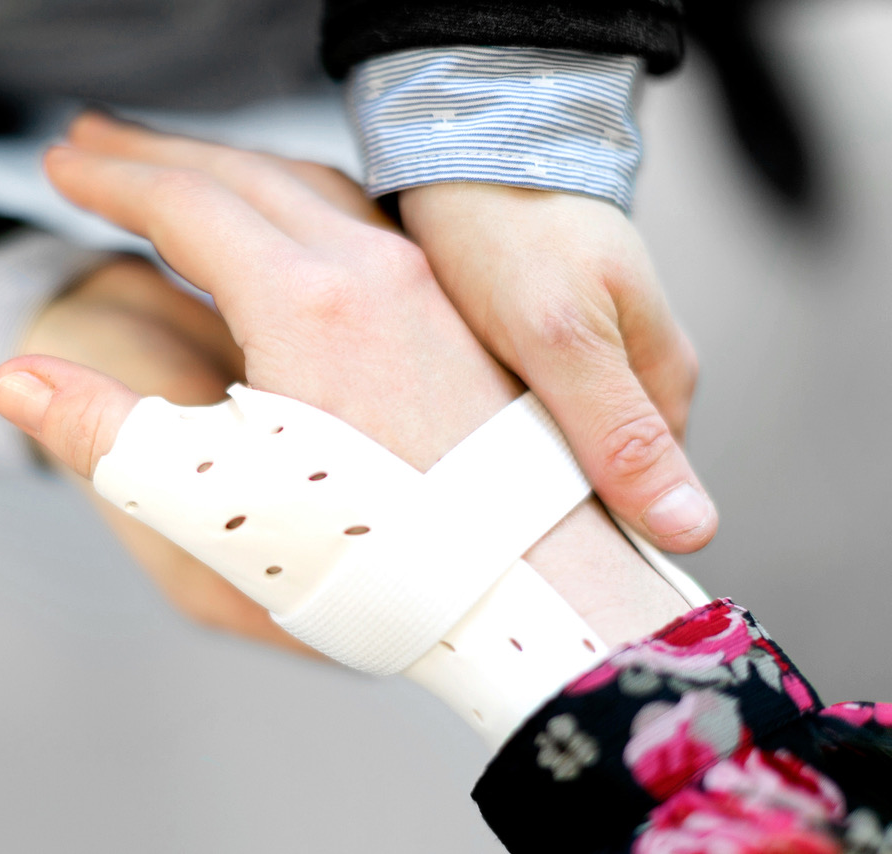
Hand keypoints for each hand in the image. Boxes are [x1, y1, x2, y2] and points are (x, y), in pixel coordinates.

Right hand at [0, 115, 689, 647]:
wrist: (531, 592)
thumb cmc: (378, 565)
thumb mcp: (218, 509)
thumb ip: (107, 434)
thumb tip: (12, 377)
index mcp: (306, 303)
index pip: (187, 205)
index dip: (112, 179)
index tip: (60, 161)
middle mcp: (373, 271)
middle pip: (245, 175)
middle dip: (159, 154)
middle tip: (94, 141)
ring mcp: (426, 285)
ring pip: (311, 185)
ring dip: (233, 165)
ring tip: (181, 168)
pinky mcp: (459, 313)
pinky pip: (361, 215)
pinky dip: (299, 195)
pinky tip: (297, 221)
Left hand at [400, 183, 715, 552]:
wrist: (463, 142)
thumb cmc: (508, 229)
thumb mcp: (562, 336)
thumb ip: (618, 431)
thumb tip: (691, 528)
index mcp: (660, 379)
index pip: (642, 496)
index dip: (585, 529)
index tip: (522, 546)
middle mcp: (628, 370)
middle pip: (594, 472)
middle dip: (536, 495)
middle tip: (470, 510)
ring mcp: (582, 352)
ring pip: (548, 442)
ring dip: (502, 459)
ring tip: (447, 468)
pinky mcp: (534, 337)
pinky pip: (515, 407)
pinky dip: (479, 422)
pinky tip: (441, 424)